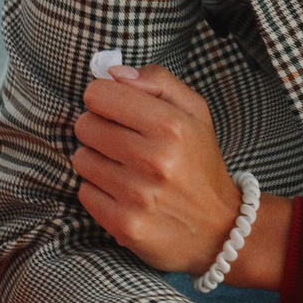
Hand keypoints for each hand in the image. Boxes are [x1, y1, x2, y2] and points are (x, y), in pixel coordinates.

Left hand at [73, 64, 281, 283]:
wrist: (220, 229)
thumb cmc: (200, 164)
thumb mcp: (195, 112)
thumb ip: (158, 81)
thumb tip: (113, 73)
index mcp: (171, 125)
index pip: (98, 94)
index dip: (104, 99)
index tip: (116, 111)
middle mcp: (154, 160)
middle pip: (85, 125)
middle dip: (98, 129)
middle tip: (121, 142)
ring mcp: (138, 195)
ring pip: (81, 159)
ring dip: (97, 161)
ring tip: (124, 169)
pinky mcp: (125, 225)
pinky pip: (84, 192)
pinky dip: (99, 191)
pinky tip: (122, 193)